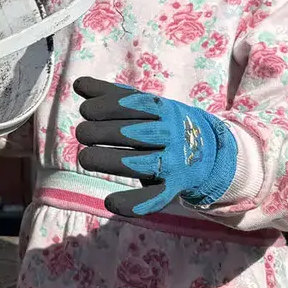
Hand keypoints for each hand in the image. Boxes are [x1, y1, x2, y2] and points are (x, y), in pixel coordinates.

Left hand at [74, 77, 237, 216]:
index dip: (106, 106)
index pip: (135, 105)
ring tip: (85, 158)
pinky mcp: (172, 188)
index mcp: (164, 111)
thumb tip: (79, 84)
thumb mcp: (144, 105)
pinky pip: (153, 199)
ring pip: (140, 165)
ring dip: (109, 161)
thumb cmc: (163, 122)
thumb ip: (112, 95)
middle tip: (82, 134)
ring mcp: (173, 163)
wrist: (208, 150)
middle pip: (135, 134)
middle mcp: (172, 136)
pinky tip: (110, 202)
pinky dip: (132, 203)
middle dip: (102, 133)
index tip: (86, 110)